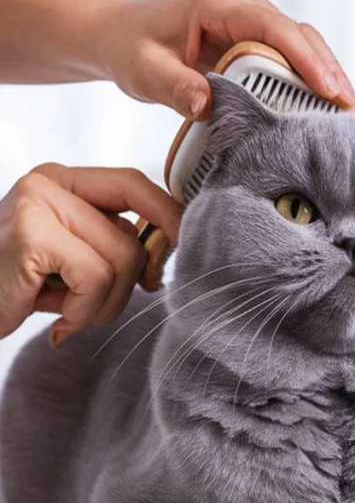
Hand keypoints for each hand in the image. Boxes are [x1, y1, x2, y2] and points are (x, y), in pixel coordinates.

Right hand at [0, 164, 182, 344]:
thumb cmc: (15, 289)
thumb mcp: (69, 260)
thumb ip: (111, 243)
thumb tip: (171, 245)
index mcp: (61, 182)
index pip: (133, 183)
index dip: (169, 213)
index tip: (189, 241)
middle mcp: (48, 183)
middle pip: (133, 234)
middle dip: (125, 286)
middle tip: (91, 309)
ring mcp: (35, 205)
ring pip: (120, 260)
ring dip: (103, 306)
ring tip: (68, 314)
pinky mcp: (29, 235)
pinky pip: (95, 279)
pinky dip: (83, 312)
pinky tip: (55, 320)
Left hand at [97, 0, 354, 118]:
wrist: (123, 36)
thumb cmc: (132, 47)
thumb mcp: (144, 71)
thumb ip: (174, 87)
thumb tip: (207, 105)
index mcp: (221, 3)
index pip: (275, 29)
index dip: (307, 60)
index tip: (330, 91)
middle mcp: (246, 5)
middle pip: (302, 37)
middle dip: (331, 74)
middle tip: (352, 113)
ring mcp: (257, 20)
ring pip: (306, 47)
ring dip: (330, 80)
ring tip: (350, 117)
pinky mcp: (262, 40)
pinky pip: (296, 59)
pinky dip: (315, 84)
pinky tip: (330, 111)